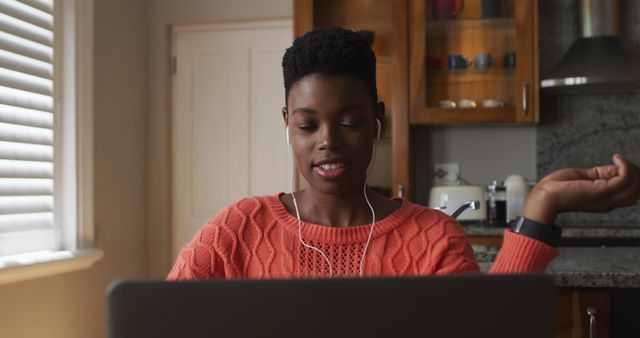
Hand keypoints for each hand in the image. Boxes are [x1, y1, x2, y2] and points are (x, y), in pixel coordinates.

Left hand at [522, 154, 639, 224]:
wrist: (545, 197)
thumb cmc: (558, 188)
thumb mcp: (586, 178)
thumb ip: (602, 174)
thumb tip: (617, 166)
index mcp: (606, 202)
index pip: (632, 194)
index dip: (632, 177)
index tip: (621, 165)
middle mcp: (609, 203)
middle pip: (638, 190)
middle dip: (636, 172)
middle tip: (624, 162)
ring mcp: (606, 198)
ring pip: (636, 184)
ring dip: (632, 167)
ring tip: (620, 159)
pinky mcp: (601, 191)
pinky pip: (625, 177)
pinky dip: (625, 164)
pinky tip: (616, 158)